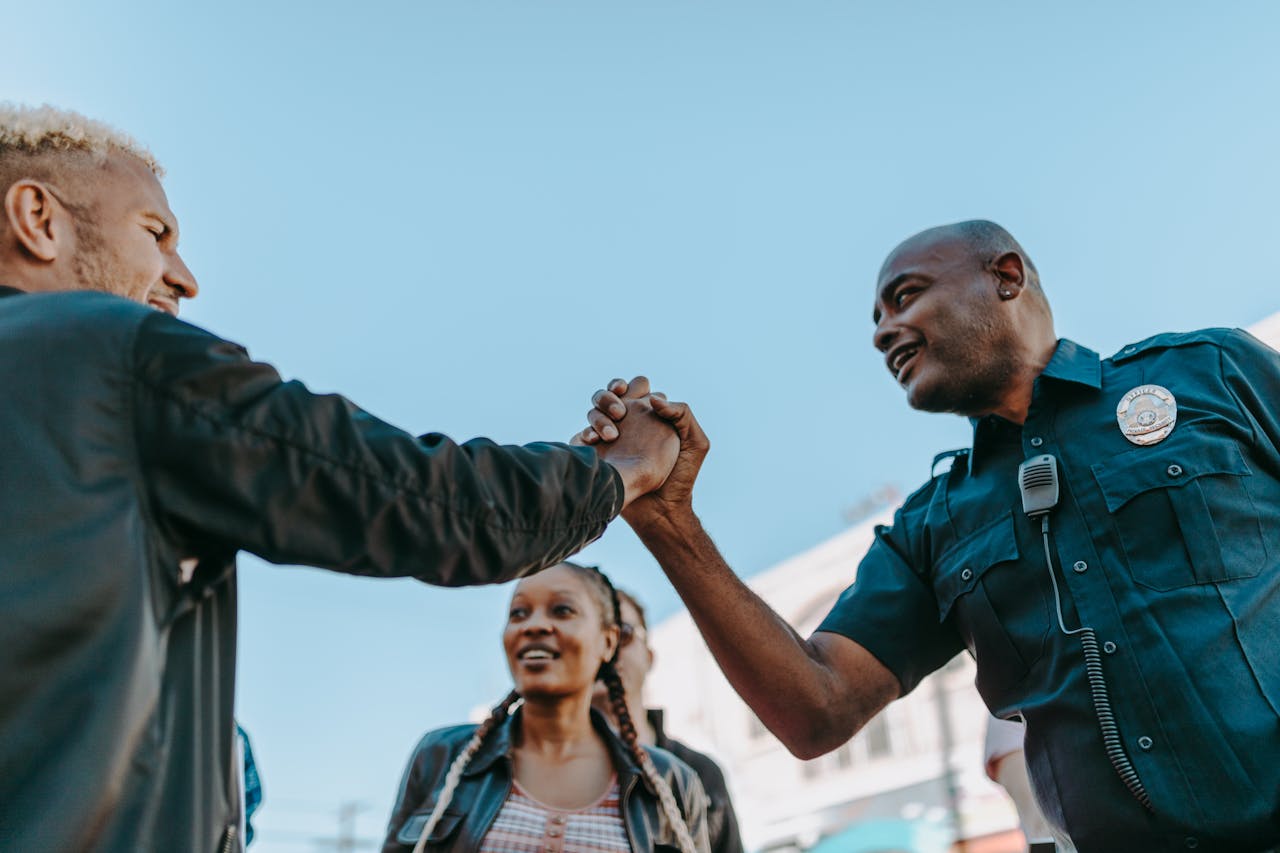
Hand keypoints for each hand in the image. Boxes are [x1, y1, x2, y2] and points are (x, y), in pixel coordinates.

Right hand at [574, 392, 678, 509]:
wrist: (660, 511)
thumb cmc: (681, 479)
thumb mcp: (696, 444)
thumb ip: (682, 414)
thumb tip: (653, 400)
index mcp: (649, 417)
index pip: (636, 387)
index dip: (633, 386)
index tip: (634, 398)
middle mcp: (627, 424)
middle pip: (608, 394)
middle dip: (608, 396)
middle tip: (621, 413)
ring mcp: (608, 439)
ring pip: (593, 411)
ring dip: (599, 416)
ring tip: (612, 436)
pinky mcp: (593, 455)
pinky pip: (580, 436)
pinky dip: (585, 435)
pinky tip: (597, 443)